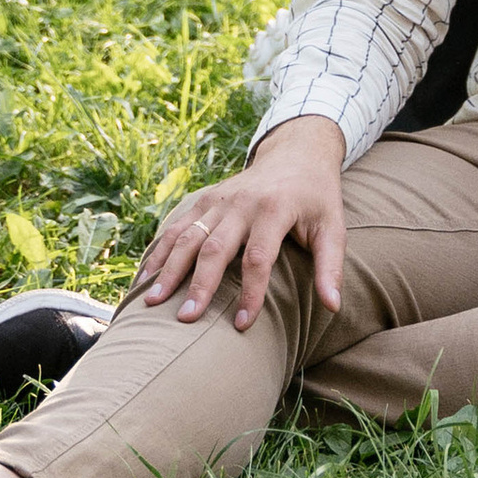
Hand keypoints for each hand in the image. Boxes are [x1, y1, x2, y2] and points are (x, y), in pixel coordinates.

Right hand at [133, 116, 345, 331]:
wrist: (296, 152)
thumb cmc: (316, 197)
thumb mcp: (333, 226)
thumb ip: (330, 266)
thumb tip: (333, 306)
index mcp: (274, 209)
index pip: (259, 257)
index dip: (251, 292)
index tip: (242, 325)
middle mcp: (241, 203)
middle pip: (215, 248)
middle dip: (199, 285)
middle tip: (186, 319)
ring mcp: (218, 200)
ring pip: (188, 236)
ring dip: (169, 269)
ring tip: (151, 302)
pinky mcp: (204, 199)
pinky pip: (177, 226)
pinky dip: (158, 250)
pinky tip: (144, 276)